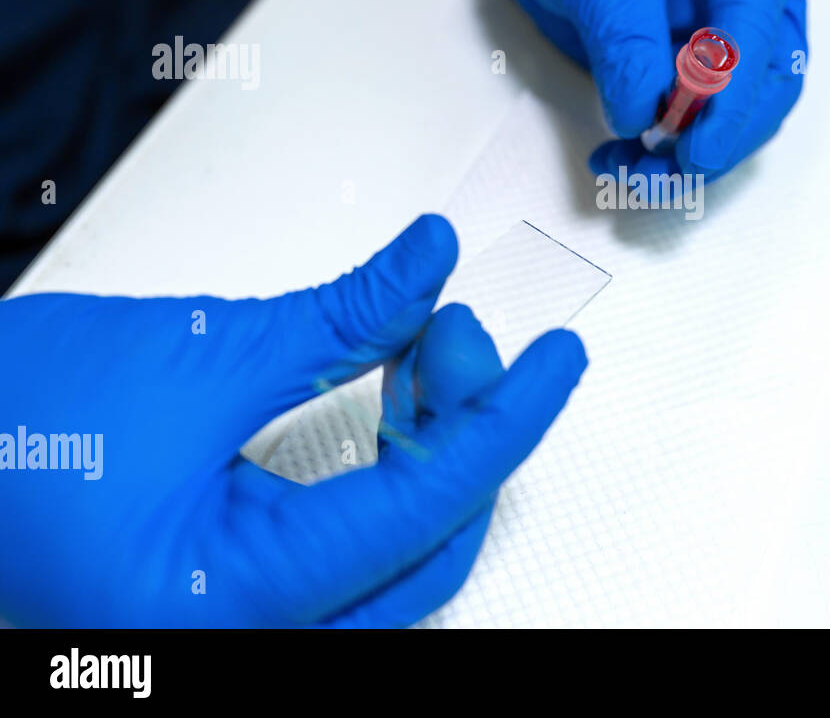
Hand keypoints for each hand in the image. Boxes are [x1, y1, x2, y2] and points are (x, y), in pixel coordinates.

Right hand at [0, 215, 586, 625]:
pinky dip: (381, 481)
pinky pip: (345, 561)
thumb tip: (429, 265)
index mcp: (224, 604)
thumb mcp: (194, 355)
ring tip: (425, 354)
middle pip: (423, 548)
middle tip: (460, 335)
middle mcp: (234, 645)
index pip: (422, 507)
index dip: (503, 418)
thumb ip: (341, 319)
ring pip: (391, 560)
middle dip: (461, 431)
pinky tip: (392, 410)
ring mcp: (230, 635)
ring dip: (427, 456)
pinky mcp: (223, 608)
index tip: (555, 362)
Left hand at [458, 0, 807, 181]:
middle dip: (717, 139)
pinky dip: (663, 150)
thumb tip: (645, 120)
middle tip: (662, 173)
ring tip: (628, 171)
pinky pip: (698, 121)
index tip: (695, 151)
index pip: (763, 38)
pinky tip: (618, 156)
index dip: (733, 104)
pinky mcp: (699, 62)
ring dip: (688, 155)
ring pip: (739, 116)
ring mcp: (734, 28)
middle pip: (768, 88)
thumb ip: (630, 49)